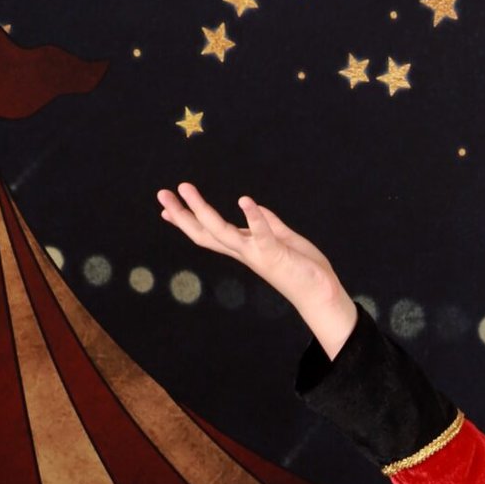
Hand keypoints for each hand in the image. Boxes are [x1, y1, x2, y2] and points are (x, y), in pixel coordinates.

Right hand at [154, 180, 347, 323]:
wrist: (323, 295)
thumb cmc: (303, 269)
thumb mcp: (282, 239)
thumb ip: (268, 223)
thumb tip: (254, 207)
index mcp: (245, 248)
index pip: (210, 233)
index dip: (187, 221)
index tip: (165, 208)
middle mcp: (245, 252)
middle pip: (205, 233)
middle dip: (182, 215)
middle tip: (161, 194)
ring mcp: (257, 254)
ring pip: (222, 233)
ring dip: (201, 210)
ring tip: (185, 188)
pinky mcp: (274, 254)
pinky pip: (262, 234)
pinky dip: (254, 217)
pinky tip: (244, 200)